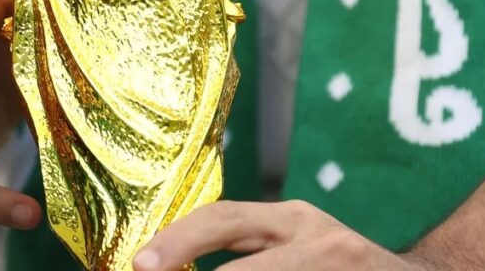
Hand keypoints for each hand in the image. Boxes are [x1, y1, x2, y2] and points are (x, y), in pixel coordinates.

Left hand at [132, 200, 425, 270]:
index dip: (179, 239)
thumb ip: (252, 254)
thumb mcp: (299, 250)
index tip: (141, 263)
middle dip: (188, 255)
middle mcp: (318, 237)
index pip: (225, 219)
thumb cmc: (343, 268)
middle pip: (238, 242)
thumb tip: (168, 264)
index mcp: (293, 221)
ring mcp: (339, 264)